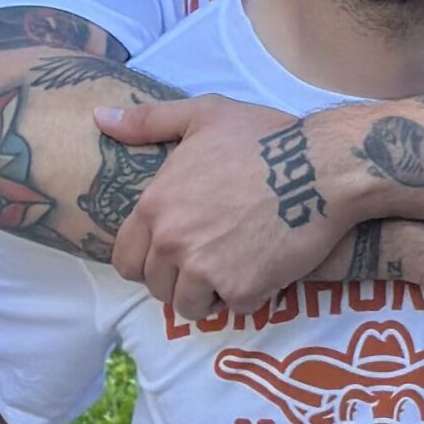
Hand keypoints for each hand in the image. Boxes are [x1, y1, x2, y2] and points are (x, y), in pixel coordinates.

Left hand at [99, 94, 340, 318]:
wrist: (322, 166)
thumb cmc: (264, 137)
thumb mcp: (203, 115)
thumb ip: (148, 122)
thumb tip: (101, 119)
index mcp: (154, 206)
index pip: (126, 260)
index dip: (148, 261)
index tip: (174, 254)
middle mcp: (172, 241)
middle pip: (157, 287)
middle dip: (179, 279)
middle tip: (210, 260)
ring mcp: (205, 268)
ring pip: (190, 306)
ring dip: (210, 295)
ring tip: (234, 268)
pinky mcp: (242, 289)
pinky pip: (234, 308)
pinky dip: (249, 295)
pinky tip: (264, 268)